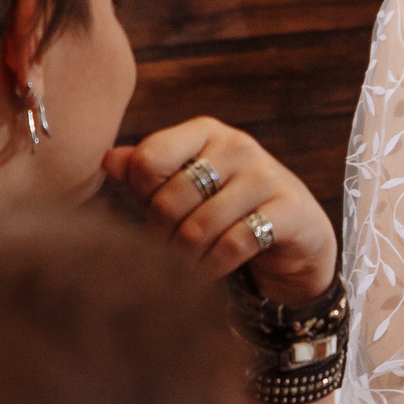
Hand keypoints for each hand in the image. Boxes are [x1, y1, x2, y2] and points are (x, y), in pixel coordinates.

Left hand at [105, 116, 337, 303]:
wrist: (296, 233)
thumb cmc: (228, 207)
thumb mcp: (185, 187)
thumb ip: (146, 174)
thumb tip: (107, 159)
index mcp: (205, 132)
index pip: (149, 160)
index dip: (142, 198)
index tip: (153, 217)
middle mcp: (237, 145)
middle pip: (170, 200)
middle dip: (162, 237)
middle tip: (166, 253)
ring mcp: (266, 175)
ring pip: (200, 227)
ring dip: (186, 258)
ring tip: (184, 267)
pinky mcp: (288, 209)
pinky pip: (234, 245)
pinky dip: (214, 267)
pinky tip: (210, 272)